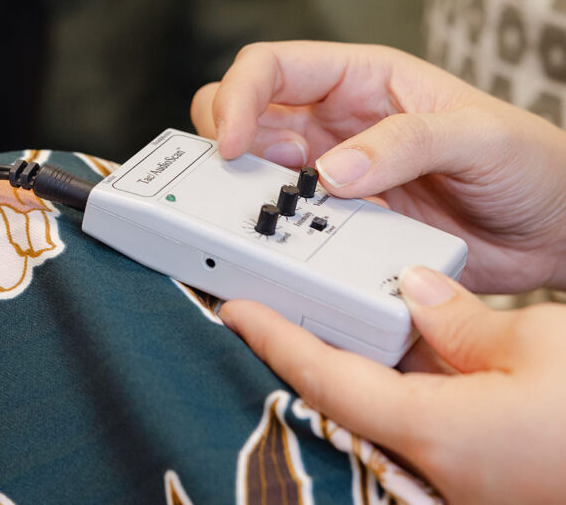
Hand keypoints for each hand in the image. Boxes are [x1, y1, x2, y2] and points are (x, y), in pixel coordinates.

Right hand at [190, 41, 565, 293]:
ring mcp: (329, 175)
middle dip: (227, 144)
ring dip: (244, 194)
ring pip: (252, 173)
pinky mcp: (336, 224)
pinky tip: (290, 248)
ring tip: (270, 218)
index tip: (234, 145)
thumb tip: (332, 171)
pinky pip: (284, 224)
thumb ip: (407, 142)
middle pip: (242, 115)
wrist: (553, 230)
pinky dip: (271, 236)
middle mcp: (332, 123)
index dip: (238, 97)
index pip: (270, 67)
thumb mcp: (478, 134)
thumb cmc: (530, 162)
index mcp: (359, 79)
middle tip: (243, 183)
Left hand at [219, 266, 565, 503]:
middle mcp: (438, 468)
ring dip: (356, 365)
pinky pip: (426, 423)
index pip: (328, 379)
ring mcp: (462, 478)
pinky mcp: (484, 475)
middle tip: (273, 302)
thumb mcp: (544, 345)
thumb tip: (417, 292)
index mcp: (440, 433)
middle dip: (308, 350)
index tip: (235, 308)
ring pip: (384, 411)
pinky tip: (403, 345)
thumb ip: (463, 322)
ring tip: (328, 312)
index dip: (277, 340)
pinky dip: (405, 384)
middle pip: (346, 398)